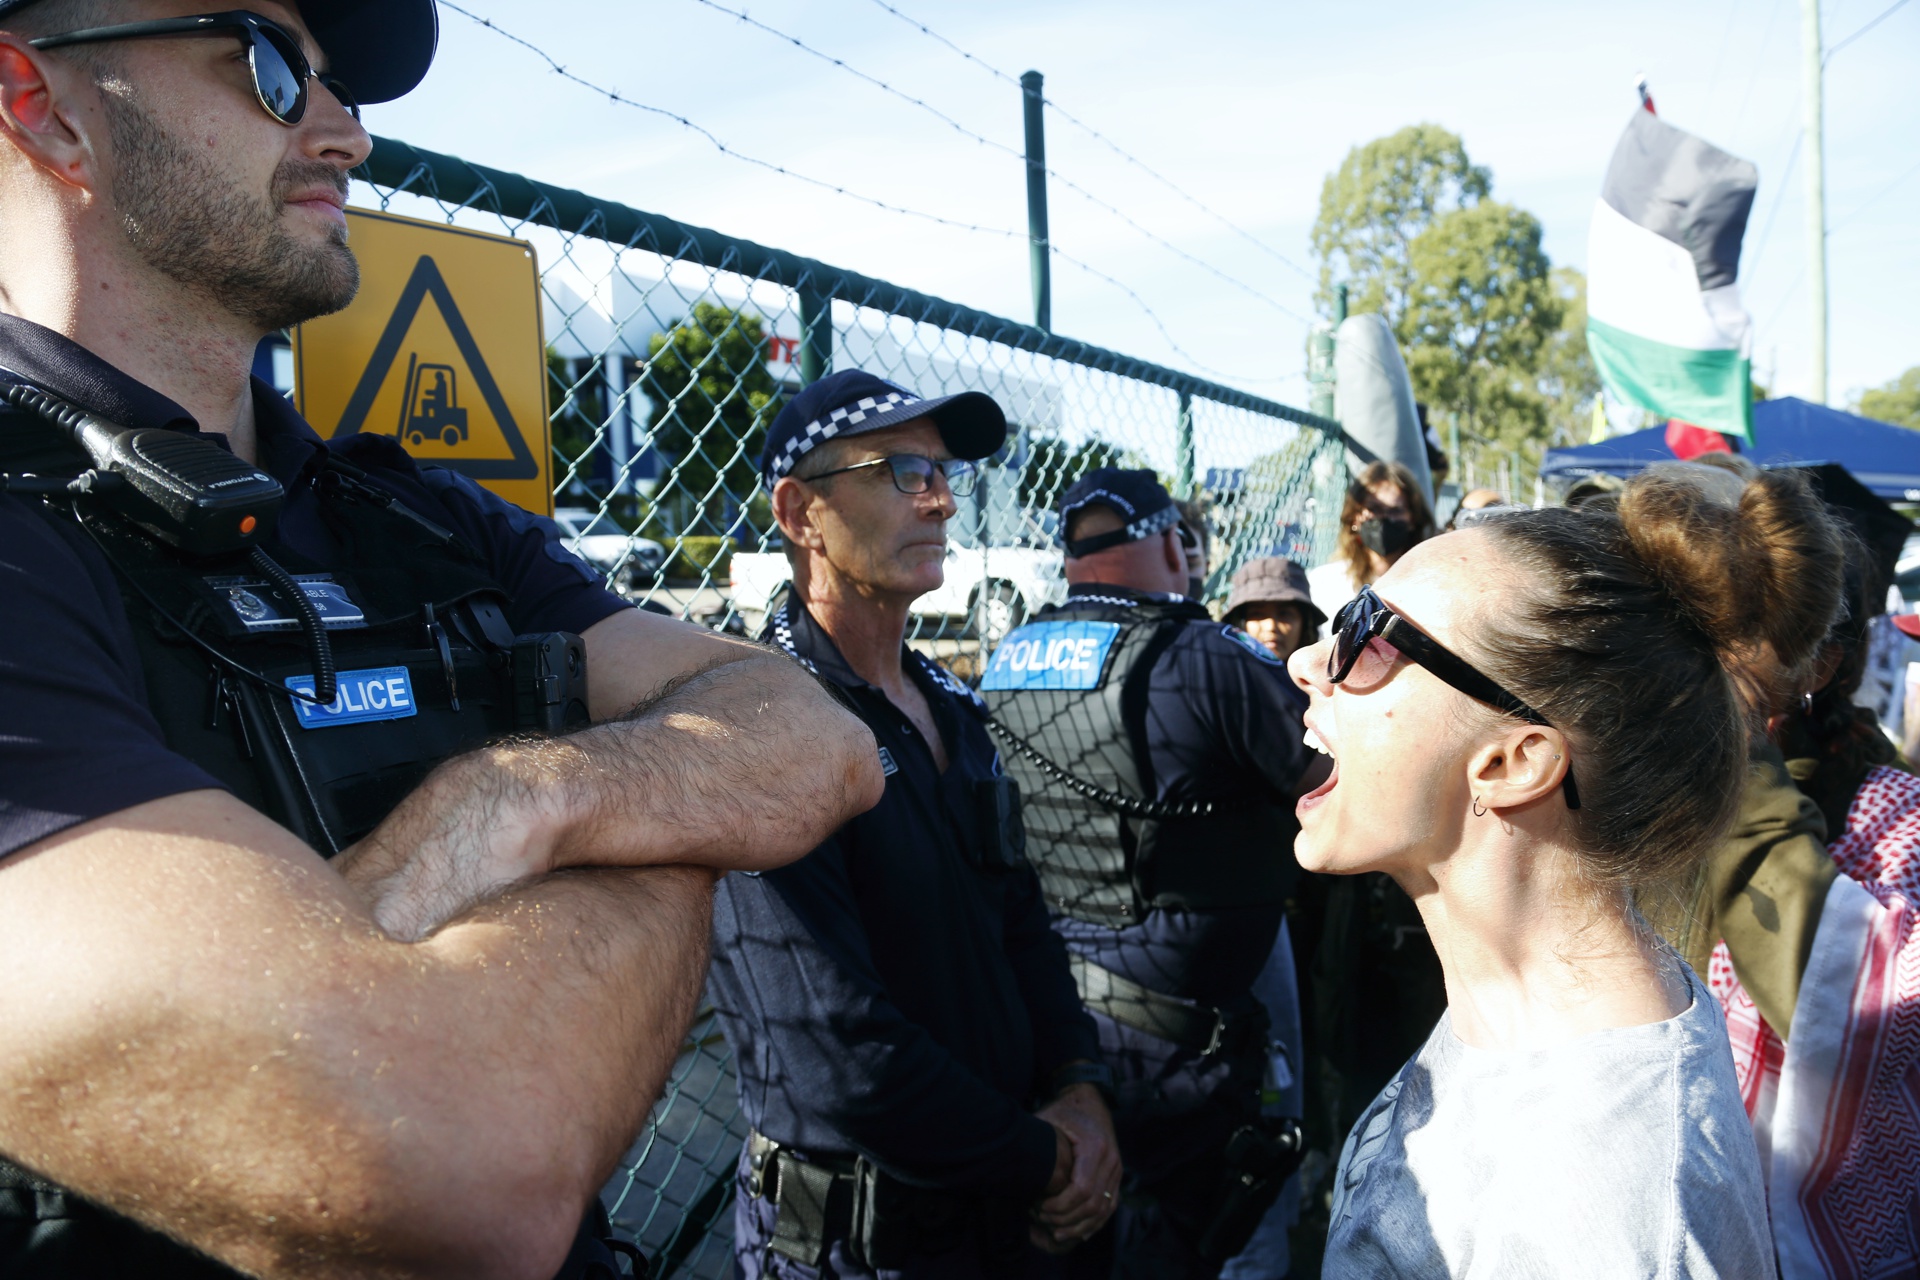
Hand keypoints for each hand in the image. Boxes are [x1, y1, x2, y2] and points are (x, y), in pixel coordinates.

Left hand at [1030, 1083, 1121, 1248]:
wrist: (1088, 1098)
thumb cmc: (1063, 1110)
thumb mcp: (1047, 1121)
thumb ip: (1036, 1144)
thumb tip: (1014, 1167)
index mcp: (1095, 1147)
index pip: (1081, 1190)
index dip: (1059, 1206)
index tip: (1039, 1208)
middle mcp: (1111, 1160)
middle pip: (1092, 1204)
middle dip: (1066, 1219)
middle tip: (1042, 1220)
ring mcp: (1117, 1169)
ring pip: (1103, 1209)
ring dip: (1080, 1226)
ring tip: (1056, 1232)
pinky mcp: (1116, 1175)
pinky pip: (1110, 1205)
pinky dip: (1094, 1222)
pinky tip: (1078, 1233)